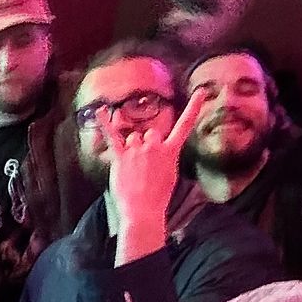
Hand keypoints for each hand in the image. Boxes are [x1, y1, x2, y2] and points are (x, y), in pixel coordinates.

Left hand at [95, 88, 207, 243]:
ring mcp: (137, 150)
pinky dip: (105, 124)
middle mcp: (154, 146)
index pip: (185, 126)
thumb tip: (157, 147)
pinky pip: (112, 136)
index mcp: (171, 151)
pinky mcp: (121, 156)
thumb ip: (165, 156)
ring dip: (132, 147)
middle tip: (144, 165)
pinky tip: (99, 112)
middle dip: (147, 144)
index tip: (201, 92)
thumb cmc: (158, 196)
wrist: (143, 210)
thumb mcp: (170, 174)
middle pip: (150, 132)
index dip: (194, 107)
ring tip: (132, 167)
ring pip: (133, 137)